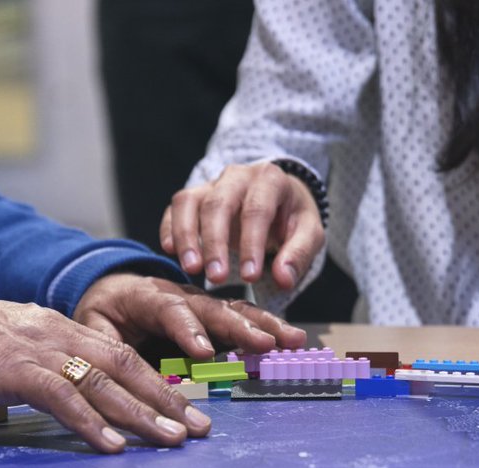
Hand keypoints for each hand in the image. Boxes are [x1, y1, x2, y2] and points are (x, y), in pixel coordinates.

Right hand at [0, 293, 211, 453]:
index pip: (122, 355)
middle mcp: (58, 335)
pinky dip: (90, 422)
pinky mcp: (14, 370)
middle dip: (167, 399)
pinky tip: (113, 443)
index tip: (186, 410)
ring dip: (141, 413)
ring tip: (171, 439)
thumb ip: (49, 364)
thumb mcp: (16, 347)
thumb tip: (78, 392)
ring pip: (103, 381)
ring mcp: (38, 350)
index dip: (158, 383)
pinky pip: (61, 397)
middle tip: (199, 430)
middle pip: (126, 366)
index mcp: (61, 328)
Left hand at [73, 273, 307, 356]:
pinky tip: (291, 342)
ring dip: (265, 325)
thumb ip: (107, 347)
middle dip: (241, 327)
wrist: (113, 290)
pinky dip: (267, 329)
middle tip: (266, 344)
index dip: (187, 329)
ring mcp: (201, 303)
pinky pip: (243, 319)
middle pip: (212, 308)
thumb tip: (123, 375)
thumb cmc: (102, 312)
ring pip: (235, 310)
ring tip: (293, 340)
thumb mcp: (92, 327)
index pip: (169, 309)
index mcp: (147, 295)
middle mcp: (181, 294)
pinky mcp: (215, 315)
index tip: (204, 352)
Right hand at [160, 162, 324, 288]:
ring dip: (187, 236)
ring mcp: (211, 184)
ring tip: (191, 269)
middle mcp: (237, 177)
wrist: (278, 199)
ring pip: (189, 202)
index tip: (250, 276)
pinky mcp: (194, 196)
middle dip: (216, 243)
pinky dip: (170, 228)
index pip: (257, 210)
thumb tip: (283, 279)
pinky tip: (171, 251)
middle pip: (218, 204)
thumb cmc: (292, 219)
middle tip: (217, 278)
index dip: (251, 243)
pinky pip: (176, 208)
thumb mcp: (309, 234)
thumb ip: (298, 255)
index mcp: (270, 180)